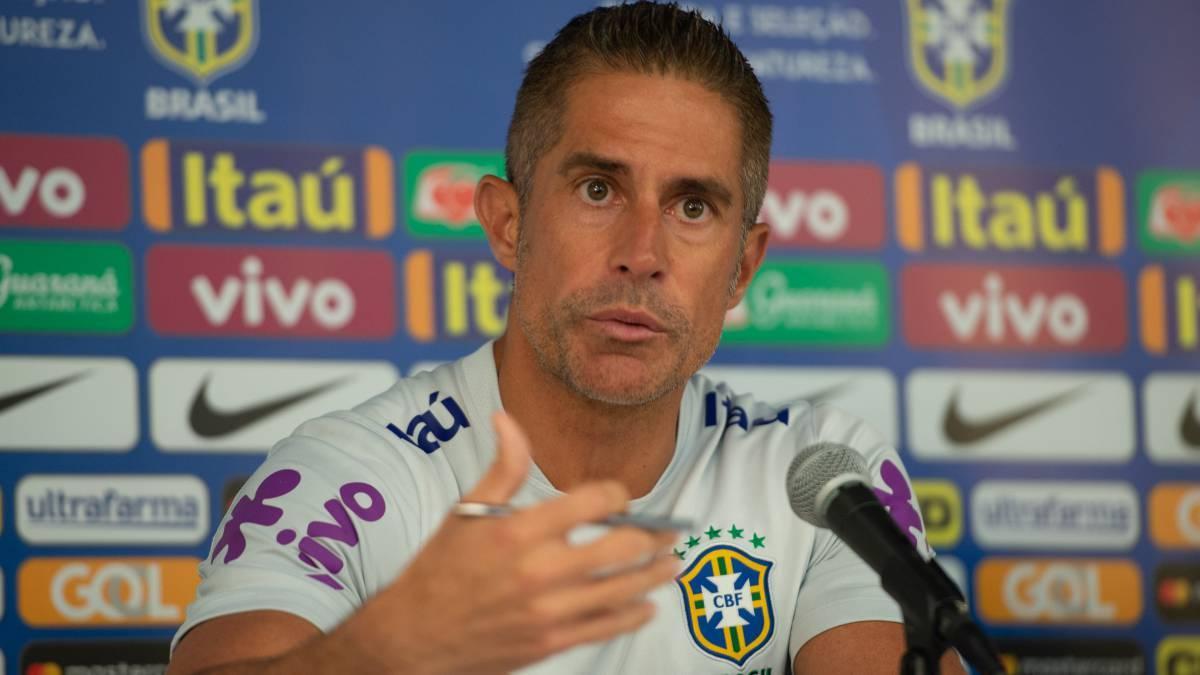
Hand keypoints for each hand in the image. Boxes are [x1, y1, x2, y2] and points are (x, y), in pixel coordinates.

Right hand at [357, 411, 680, 674]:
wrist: (414, 639)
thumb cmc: (437, 571)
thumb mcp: (465, 512)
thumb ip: (501, 467)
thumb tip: (506, 418)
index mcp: (519, 531)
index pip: (594, 501)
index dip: (617, 494)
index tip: (619, 497)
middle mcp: (539, 571)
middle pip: (623, 546)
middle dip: (654, 535)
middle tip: (669, 530)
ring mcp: (549, 611)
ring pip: (625, 588)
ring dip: (657, 574)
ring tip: (672, 562)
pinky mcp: (552, 642)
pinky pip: (607, 627)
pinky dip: (635, 614)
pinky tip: (646, 604)